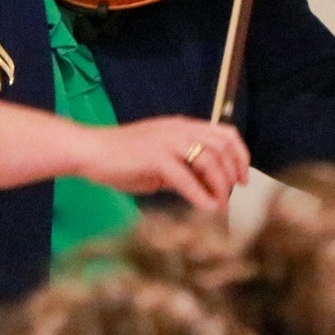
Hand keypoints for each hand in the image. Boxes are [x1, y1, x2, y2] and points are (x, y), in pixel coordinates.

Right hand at [77, 118, 249, 210]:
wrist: (91, 151)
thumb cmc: (122, 159)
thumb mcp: (160, 162)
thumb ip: (184, 169)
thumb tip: (207, 188)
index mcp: (182, 127)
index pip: (225, 133)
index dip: (240, 155)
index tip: (243, 178)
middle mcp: (179, 129)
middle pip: (222, 146)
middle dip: (233, 173)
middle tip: (234, 194)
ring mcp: (167, 141)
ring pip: (209, 160)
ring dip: (220, 185)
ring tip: (219, 204)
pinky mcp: (155, 157)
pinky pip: (186, 177)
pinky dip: (200, 195)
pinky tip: (204, 207)